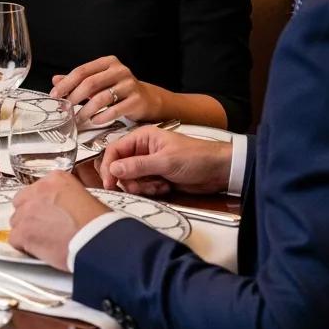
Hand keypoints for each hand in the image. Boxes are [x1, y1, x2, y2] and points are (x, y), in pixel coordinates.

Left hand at [10, 172, 109, 270]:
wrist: (97, 240)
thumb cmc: (98, 224)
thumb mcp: (85, 198)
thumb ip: (65, 198)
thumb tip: (59, 208)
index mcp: (55, 179)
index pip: (36, 190)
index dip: (40, 205)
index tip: (46, 214)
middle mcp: (38, 190)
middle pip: (22, 202)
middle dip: (30, 216)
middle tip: (43, 228)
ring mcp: (28, 210)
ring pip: (17, 220)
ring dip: (26, 231)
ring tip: (44, 241)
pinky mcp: (24, 231)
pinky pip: (14, 238)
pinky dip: (23, 246)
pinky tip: (37, 250)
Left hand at [50, 55, 165, 126]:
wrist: (148, 100)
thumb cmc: (119, 90)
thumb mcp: (98, 81)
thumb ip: (78, 80)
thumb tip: (55, 80)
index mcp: (107, 62)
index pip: (82, 71)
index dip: (66, 83)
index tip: (56, 94)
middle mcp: (119, 71)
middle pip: (90, 83)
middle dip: (74, 97)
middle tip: (65, 108)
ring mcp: (129, 85)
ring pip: (101, 98)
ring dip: (86, 110)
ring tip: (78, 118)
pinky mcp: (137, 100)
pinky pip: (115, 110)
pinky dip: (101, 116)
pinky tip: (94, 120)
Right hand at [100, 126, 232, 195]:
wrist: (219, 171)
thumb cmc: (195, 158)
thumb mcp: (165, 161)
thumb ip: (138, 166)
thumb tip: (113, 169)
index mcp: (141, 138)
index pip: (114, 150)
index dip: (109, 166)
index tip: (109, 183)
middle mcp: (142, 150)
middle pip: (121, 167)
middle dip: (131, 180)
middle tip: (144, 186)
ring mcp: (149, 164)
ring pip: (132, 180)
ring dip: (143, 186)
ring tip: (160, 185)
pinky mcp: (157, 178)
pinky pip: (144, 187)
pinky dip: (152, 190)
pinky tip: (166, 187)